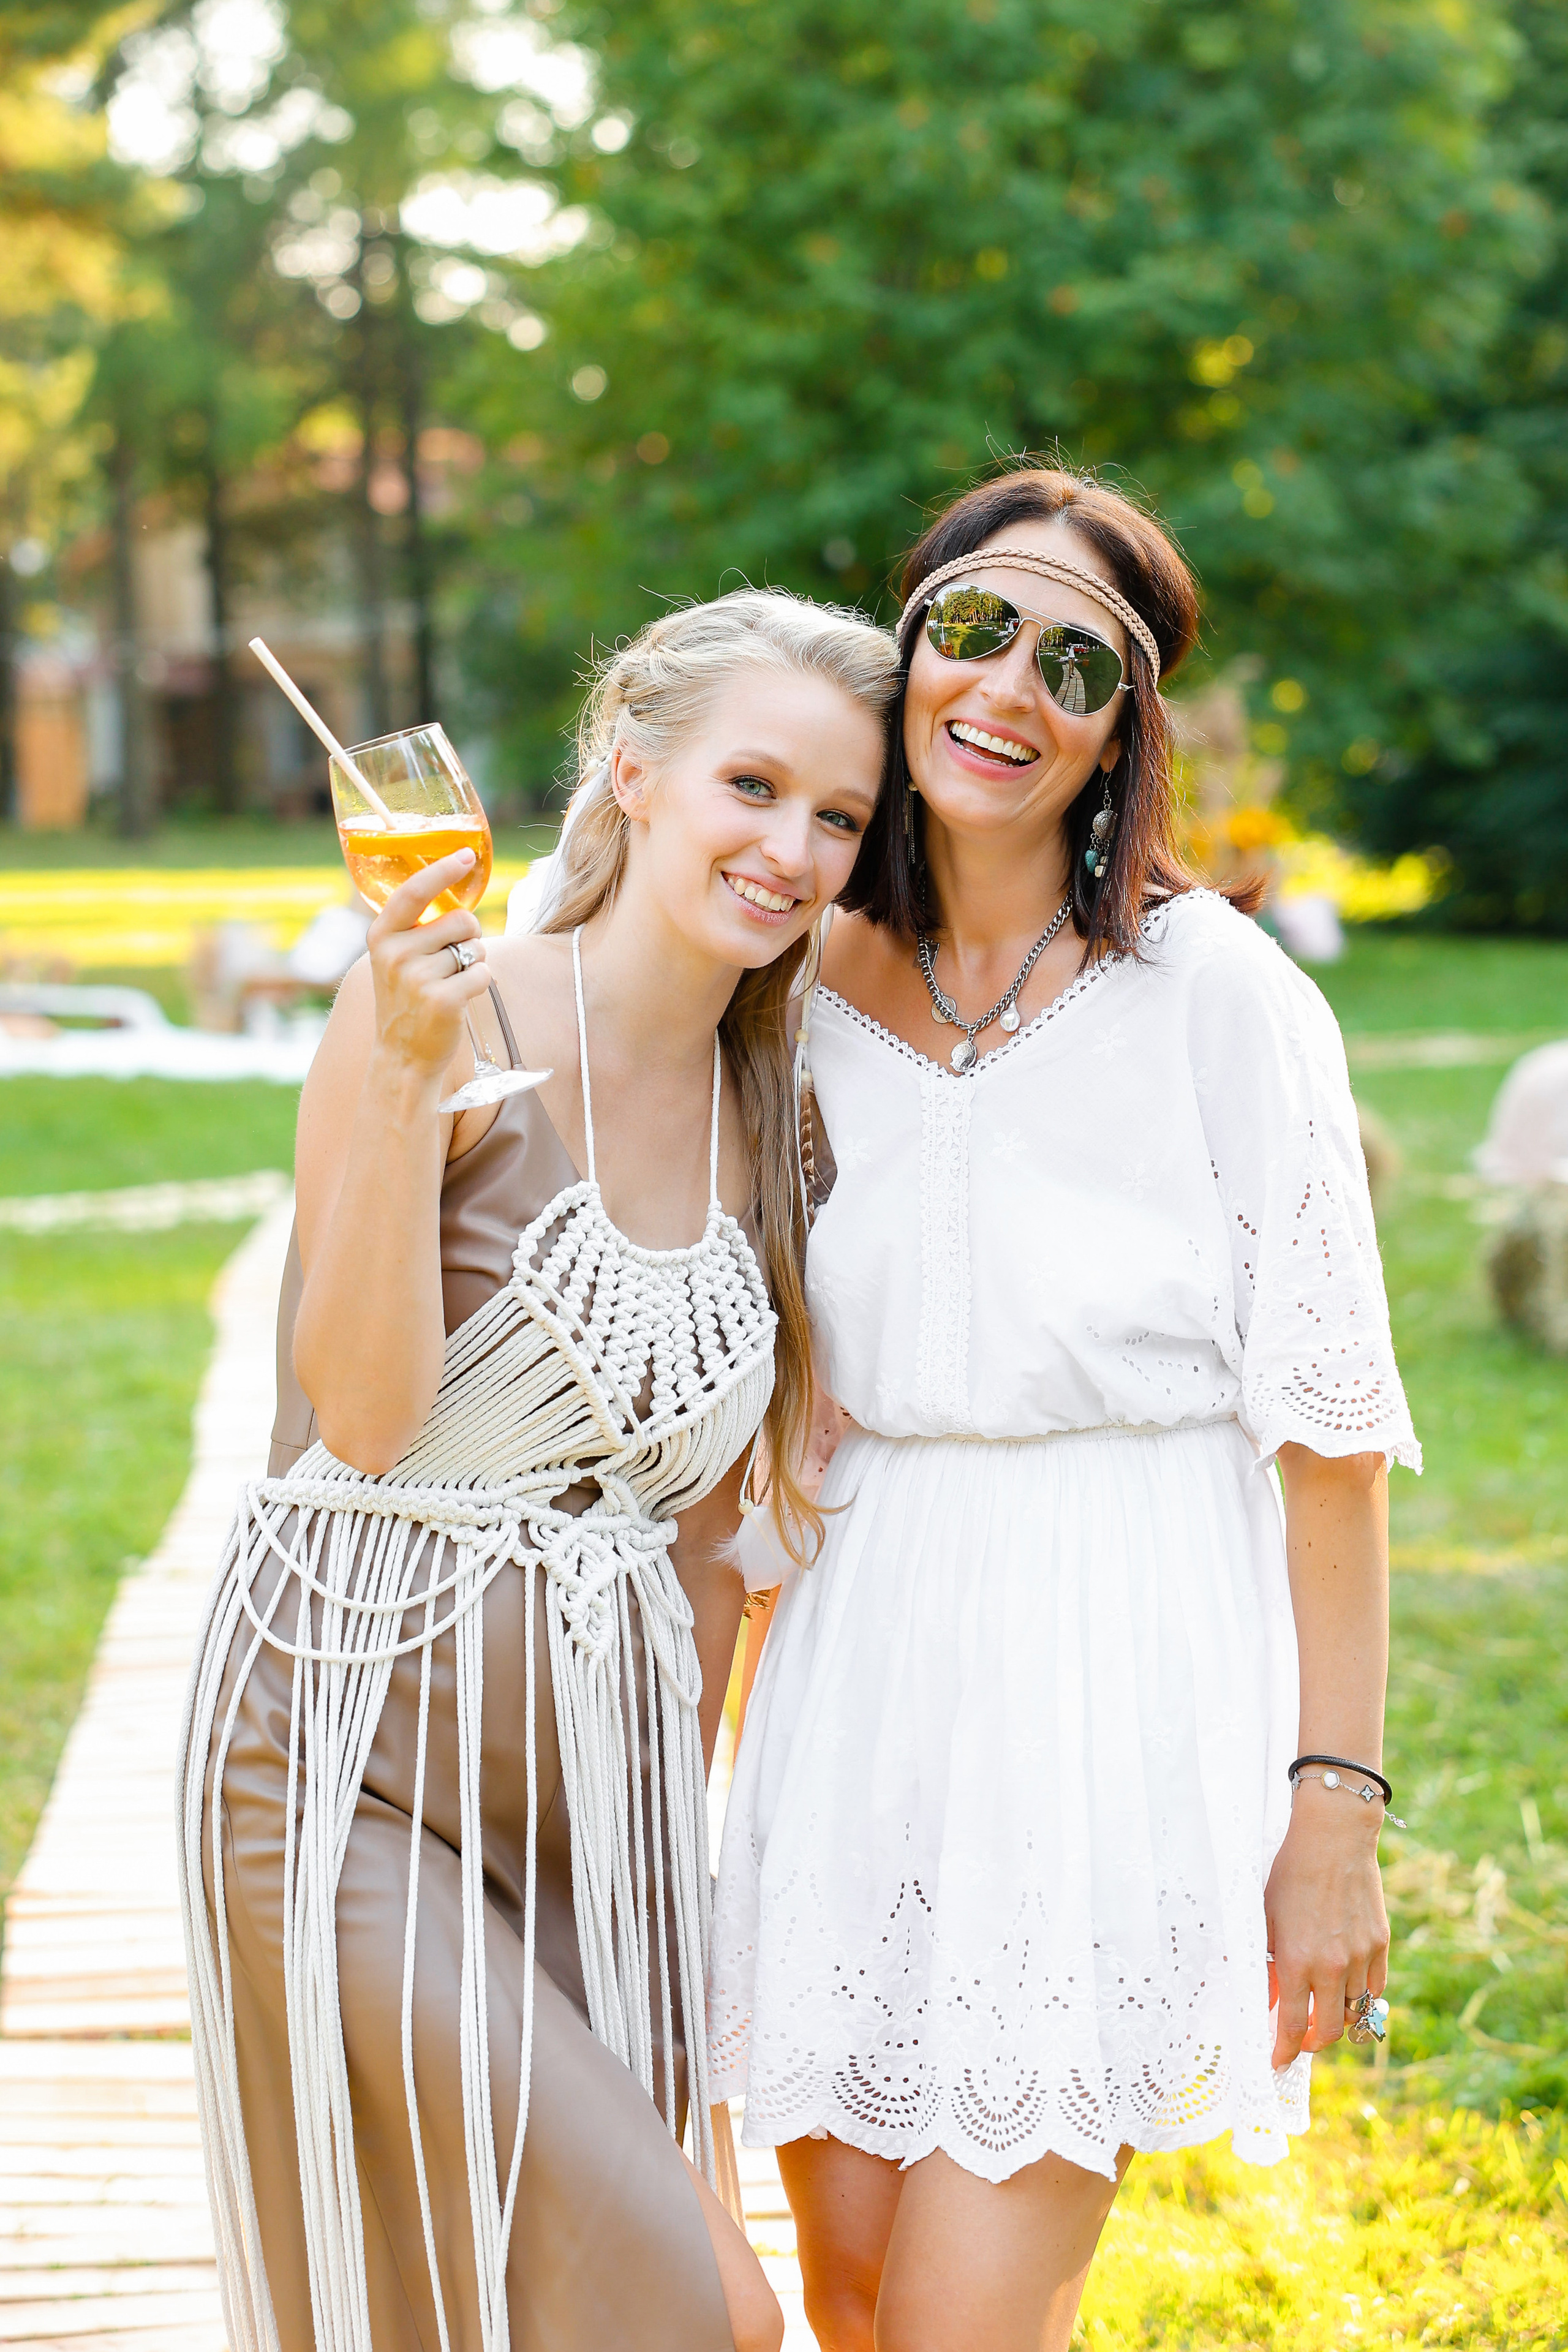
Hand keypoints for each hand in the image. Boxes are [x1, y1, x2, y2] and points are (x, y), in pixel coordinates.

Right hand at [364, 850, 490, 1092]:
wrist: (402, 1056)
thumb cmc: (408, 999)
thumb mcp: (397, 957)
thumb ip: (416, 927)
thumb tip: (453, 883)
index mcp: (381, 936)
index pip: (414, 891)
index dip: (442, 870)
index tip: (466, 855)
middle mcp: (395, 954)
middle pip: (462, 919)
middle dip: (469, 935)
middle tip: (450, 962)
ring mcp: (417, 978)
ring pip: (476, 946)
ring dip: (474, 962)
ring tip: (449, 983)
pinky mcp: (443, 1000)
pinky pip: (483, 973)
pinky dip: (480, 983)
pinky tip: (459, 999)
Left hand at [1264, 1786, 1389, 2066]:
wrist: (1333, 1838)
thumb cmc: (1289, 1873)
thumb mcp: (1264, 1918)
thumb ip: (1262, 1964)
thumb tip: (1262, 2001)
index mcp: (1296, 1961)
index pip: (1291, 2025)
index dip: (1282, 2051)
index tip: (1275, 2062)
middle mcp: (1331, 1966)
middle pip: (1329, 2031)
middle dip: (1311, 2044)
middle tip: (1298, 2040)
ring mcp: (1360, 1957)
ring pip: (1354, 2011)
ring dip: (1337, 2018)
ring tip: (1320, 2011)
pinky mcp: (1381, 1944)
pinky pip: (1374, 1987)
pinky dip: (1361, 1996)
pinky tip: (1345, 1989)